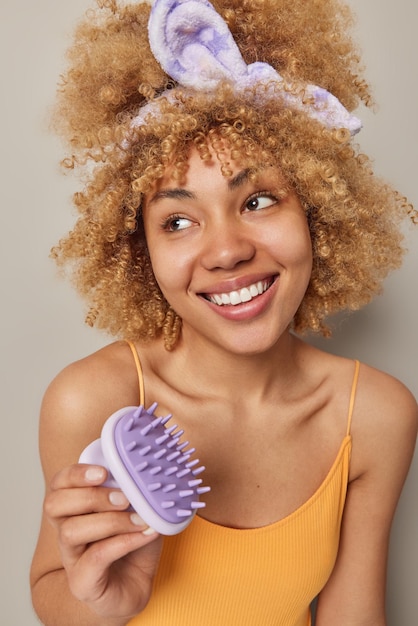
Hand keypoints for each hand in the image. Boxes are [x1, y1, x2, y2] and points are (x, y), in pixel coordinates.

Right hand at [44, 463, 162, 619]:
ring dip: (109, 521)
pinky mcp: (82, 582)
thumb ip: (133, 490)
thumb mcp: (136, 509)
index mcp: (74, 508)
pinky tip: (145, 534)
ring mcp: (71, 558)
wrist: (136, 586)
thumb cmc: (133, 543)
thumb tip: (144, 470)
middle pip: (55, 504)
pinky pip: (95, 557)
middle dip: (91, 496)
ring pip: (70, 531)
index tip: (104, 471)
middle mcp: (65, 530)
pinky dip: (123, 542)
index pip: (59, 483)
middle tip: (123, 498)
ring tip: (139, 520)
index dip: (76, 474)